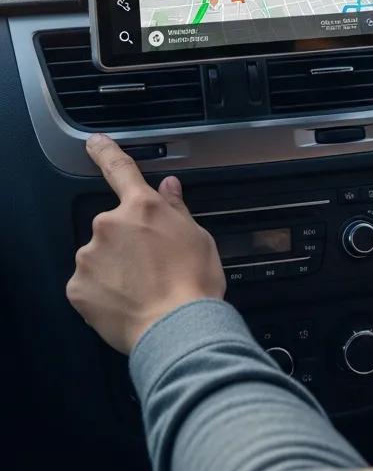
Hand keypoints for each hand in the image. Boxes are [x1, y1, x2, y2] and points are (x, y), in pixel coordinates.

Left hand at [66, 134, 224, 353]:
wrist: (177, 327)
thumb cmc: (194, 281)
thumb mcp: (197, 236)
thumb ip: (176, 208)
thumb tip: (168, 186)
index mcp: (143, 207)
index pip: (120, 170)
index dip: (106, 152)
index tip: (94, 142)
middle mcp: (109, 225)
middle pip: (113, 225)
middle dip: (127, 240)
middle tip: (152, 264)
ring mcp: (89, 256)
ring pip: (99, 255)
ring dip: (114, 266)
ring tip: (141, 288)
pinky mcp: (77, 287)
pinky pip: (88, 283)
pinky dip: (102, 290)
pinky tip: (125, 301)